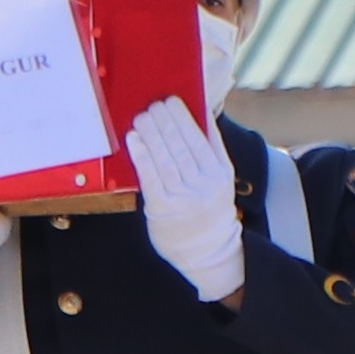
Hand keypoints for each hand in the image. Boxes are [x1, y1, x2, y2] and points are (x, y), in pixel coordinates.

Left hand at [124, 97, 246, 301]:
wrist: (209, 252)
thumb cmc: (209, 211)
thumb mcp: (220, 180)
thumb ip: (210, 151)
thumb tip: (199, 115)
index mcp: (220, 172)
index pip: (201, 138)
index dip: (185, 117)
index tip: (173, 101)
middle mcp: (204, 183)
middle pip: (181, 145)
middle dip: (165, 121)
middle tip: (152, 105)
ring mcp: (183, 197)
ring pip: (165, 157)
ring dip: (151, 133)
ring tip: (142, 117)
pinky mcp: (163, 209)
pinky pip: (150, 177)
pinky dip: (141, 156)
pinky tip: (134, 139)